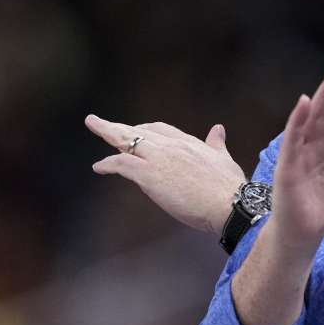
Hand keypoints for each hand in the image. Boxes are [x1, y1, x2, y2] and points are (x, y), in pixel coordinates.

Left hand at [85, 117, 246, 234]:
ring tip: (93, 125)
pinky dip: (108, 163)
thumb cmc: (230, 187)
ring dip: (107, 132)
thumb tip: (218, 129)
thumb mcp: (224, 159)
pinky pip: (121, 164)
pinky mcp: (149, 175)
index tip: (136, 131)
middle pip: (139, 130)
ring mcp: (159, 158)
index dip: (145, 130)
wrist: (230, 203)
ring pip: (126, 140)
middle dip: (119, 126)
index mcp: (188, 143)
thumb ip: (217, 144)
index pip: (161, 130)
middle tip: (100, 121)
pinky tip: (98, 167)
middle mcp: (171, 146)